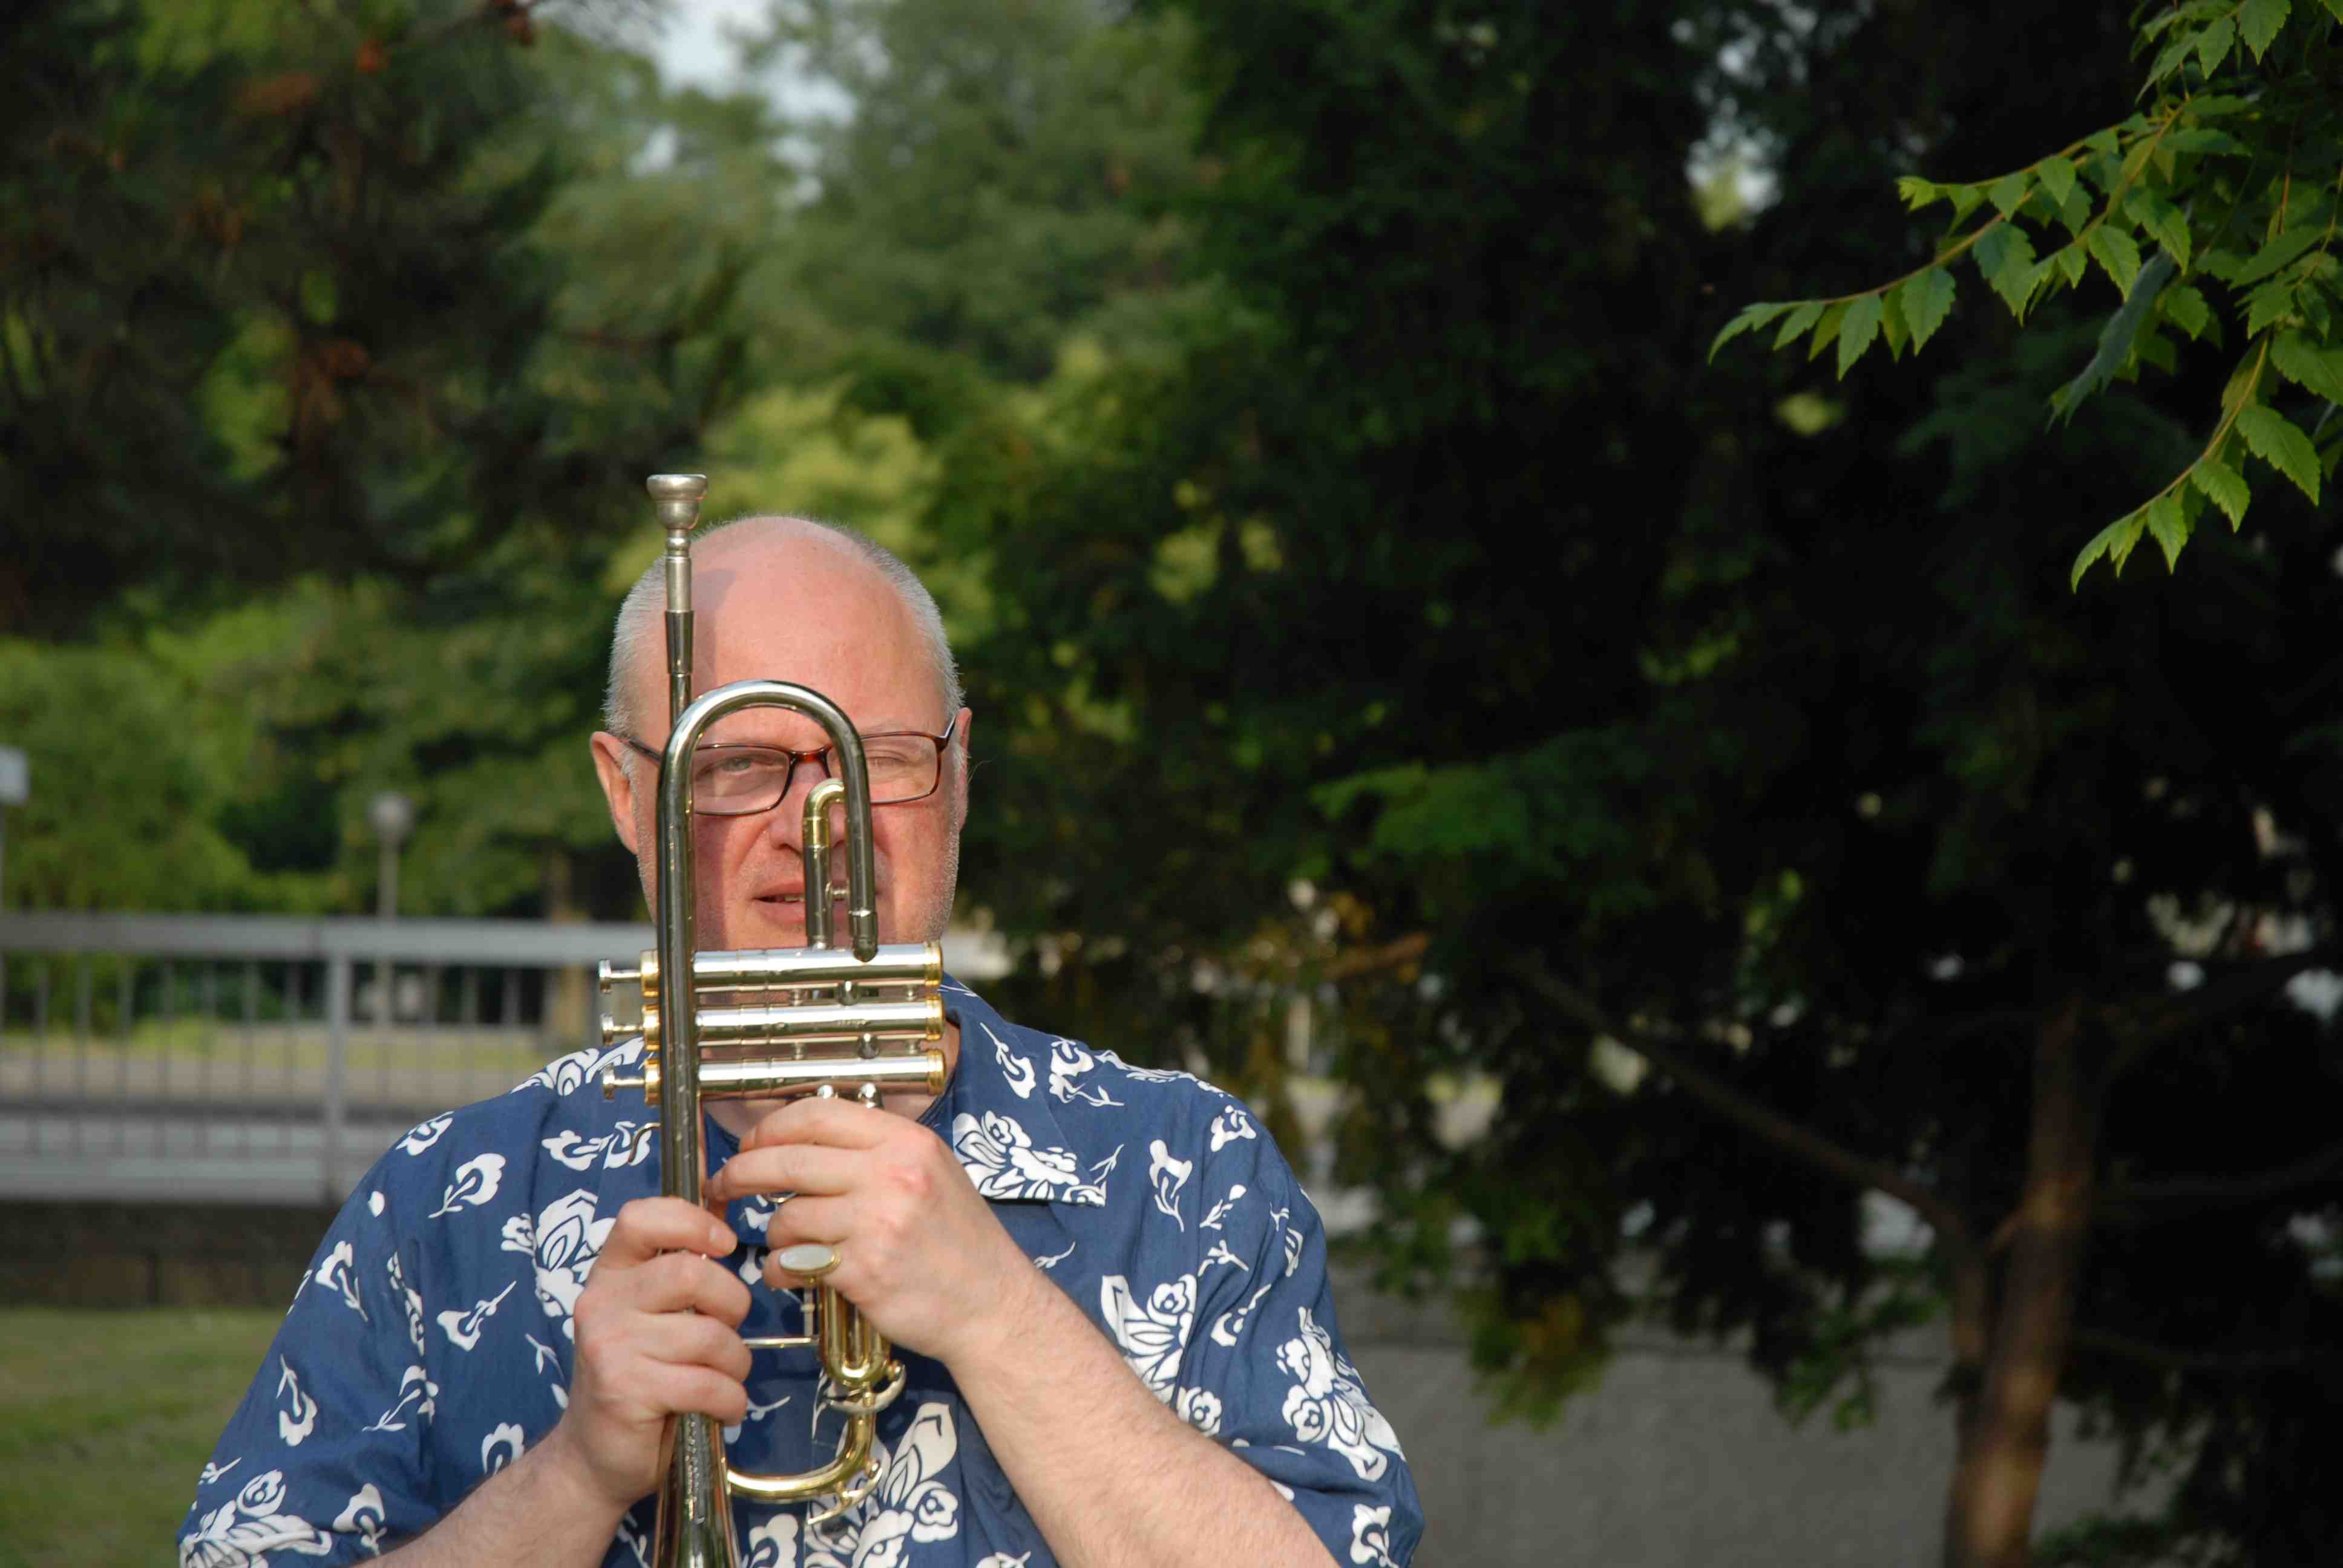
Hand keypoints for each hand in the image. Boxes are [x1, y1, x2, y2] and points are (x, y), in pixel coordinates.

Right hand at [544, 1197, 752, 1510]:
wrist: (593, 1457)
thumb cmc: (638, 1377)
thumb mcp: (650, 1316)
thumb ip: (679, 1273)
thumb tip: (725, 1220)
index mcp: (610, 1275)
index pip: (640, 1218)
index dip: (692, 1222)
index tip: (725, 1245)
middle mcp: (602, 1304)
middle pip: (691, 1275)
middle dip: (733, 1304)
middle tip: (729, 1332)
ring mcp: (610, 1348)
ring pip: (709, 1336)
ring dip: (736, 1364)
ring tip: (725, 1379)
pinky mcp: (626, 1391)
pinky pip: (707, 1384)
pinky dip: (731, 1401)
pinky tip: (722, 1409)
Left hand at [704, 1097, 1040, 1367]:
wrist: (991, 1303)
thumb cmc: (957, 1240)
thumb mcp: (930, 1172)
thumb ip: (874, 1151)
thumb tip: (803, 1140)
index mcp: (905, 1142)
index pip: (817, 1115)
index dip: (771, 1129)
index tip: (751, 1146)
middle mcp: (892, 1175)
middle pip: (788, 1161)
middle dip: (742, 1173)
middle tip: (725, 1185)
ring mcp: (877, 1224)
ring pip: (787, 1216)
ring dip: (772, 1234)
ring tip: (786, 1248)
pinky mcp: (863, 1271)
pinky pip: (794, 1262)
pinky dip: (781, 1270)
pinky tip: (793, 1275)